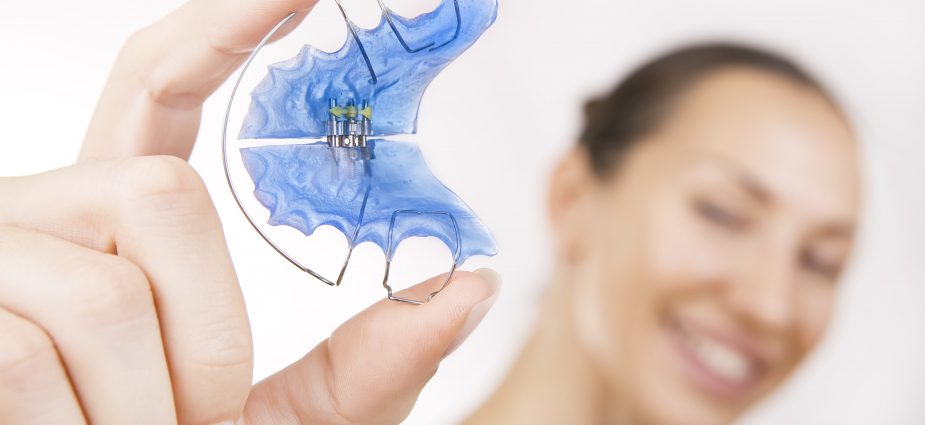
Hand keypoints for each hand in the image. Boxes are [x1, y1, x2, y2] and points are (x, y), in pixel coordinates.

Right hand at [0, 0, 500, 423]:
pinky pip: (28, 358)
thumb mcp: (291, 422)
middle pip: (160, 194)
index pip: (158, 92)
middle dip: (210, 329)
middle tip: (193, 414)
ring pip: (107, 292)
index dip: (220, 31)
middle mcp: (44, 218)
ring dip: (150, 401)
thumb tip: (476, 284)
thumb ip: (370, 363)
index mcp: (119, 225)